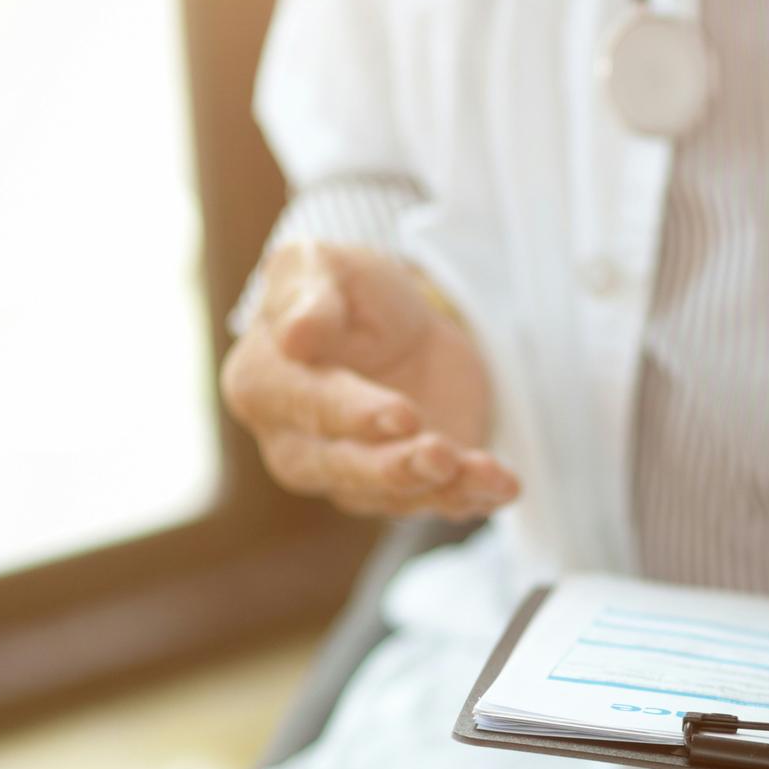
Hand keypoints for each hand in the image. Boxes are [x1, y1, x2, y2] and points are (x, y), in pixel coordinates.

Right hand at [220, 241, 520, 518]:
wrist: (403, 322)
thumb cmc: (346, 292)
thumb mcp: (320, 267)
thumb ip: (306, 296)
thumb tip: (294, 335)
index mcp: (264, 386)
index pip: (307, 407)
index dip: (353, 414)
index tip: (401, 413)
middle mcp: (299, 444)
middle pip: (343, 468)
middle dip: (395, 466)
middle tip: (441, 454)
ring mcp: (354, 474)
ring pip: (393, 495)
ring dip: (442, 487)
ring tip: (484, 471)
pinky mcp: (410, 486)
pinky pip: (439, 501)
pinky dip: (474, 495)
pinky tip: (504, 485)